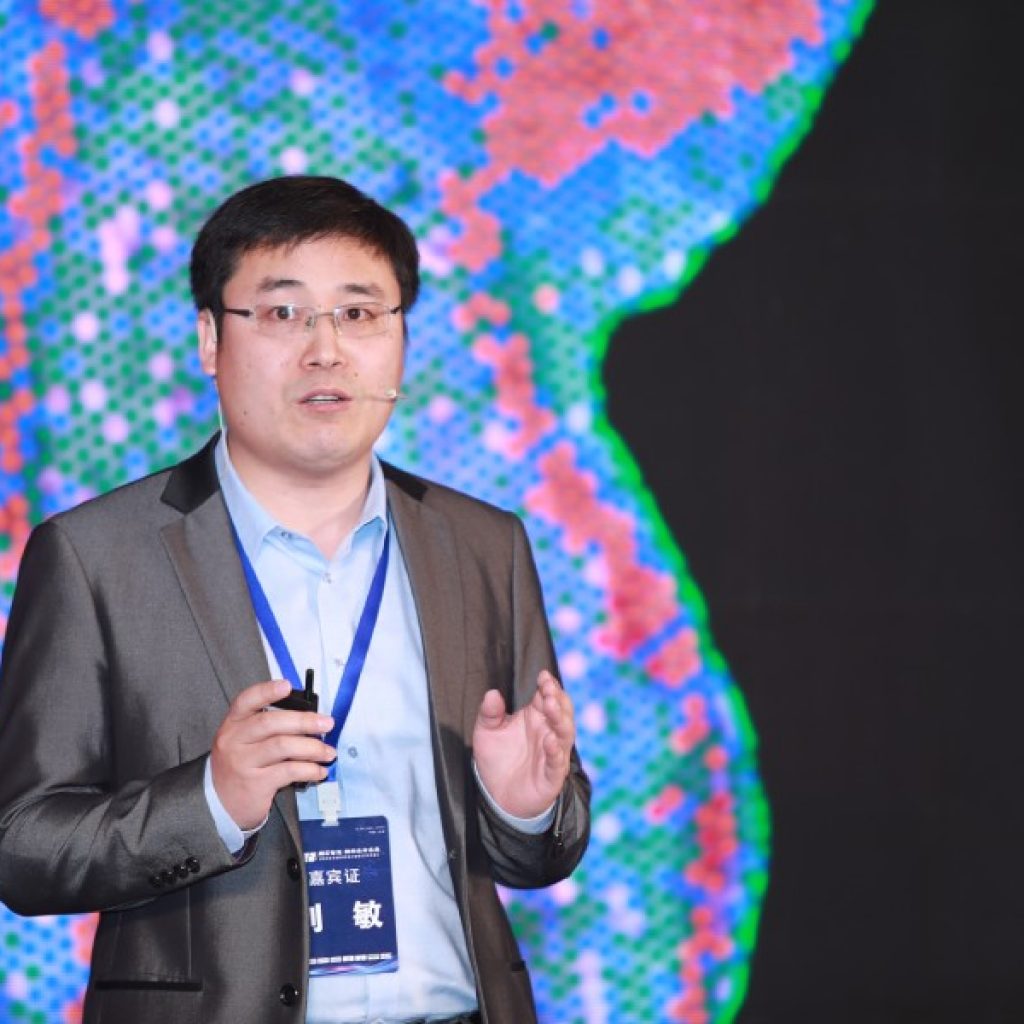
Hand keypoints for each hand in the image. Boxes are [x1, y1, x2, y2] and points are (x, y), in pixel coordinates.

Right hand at [210, 679, 335, 829]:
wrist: (218, 802)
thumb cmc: (241, 765)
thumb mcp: (243, 741)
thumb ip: (267, 727)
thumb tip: (309, 719)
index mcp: (233, 724)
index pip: (246, 701)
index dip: (267, 691)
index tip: (287, 685)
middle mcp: (234, 741)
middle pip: (270, 723)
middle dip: (304, 721)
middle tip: (327, 723)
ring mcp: (243, 763)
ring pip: (283, 746)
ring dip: (312, 748)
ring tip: (328, 752)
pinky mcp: (255, 784)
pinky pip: (288, 771)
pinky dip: (309, 769)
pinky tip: (319, 771)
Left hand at [472, 670, 574, 819]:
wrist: (497, 795)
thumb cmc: (497, 758)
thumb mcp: (486, 732)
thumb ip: (489, 713)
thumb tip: (491, 693)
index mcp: (536, 716)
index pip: (548, 696)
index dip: (549, 685)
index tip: (543, 676)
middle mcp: (548, 732)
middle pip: (561, 711)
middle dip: (558, 698)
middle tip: (549, 689)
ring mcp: (553, 753)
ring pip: (565, 734)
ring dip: (560, 719)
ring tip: (551, 707)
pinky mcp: (552, 776)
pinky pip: (557, 762)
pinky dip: (556, 751)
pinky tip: (550, 741)